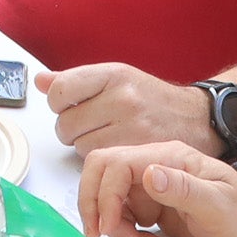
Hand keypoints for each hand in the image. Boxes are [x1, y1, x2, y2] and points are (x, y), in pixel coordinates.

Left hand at [39, 61, 216, 155]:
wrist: (196, 118)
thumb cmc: (151, 99)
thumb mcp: (116, 78)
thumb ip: (75, 81)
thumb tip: (40, 81)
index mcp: (113, 74)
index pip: (61, 90)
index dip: (59, 102)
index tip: (69, 104)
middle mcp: (123, 97)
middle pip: (65, 124)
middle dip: (71, 129)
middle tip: (91, 125)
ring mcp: (131, 126)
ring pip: (80, 146)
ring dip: (86, 146)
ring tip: (107, 136)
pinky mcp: (138, 151)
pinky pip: (99, 161)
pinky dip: (102, 160)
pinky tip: (117, 149)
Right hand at [77, 142, 236, 236]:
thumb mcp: (219, 204)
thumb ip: (184, 189)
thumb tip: (147, 174)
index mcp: (168, 157)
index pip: (115, 164)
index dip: (103, 196)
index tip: (109, 229)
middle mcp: (154, 165)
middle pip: (101, 171)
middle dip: (94, 205)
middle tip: (103, 236)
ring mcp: (151, 184)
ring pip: (108, 196)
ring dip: (113, 224)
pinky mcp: (151, 204)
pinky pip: (122, 213)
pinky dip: (126, 232)